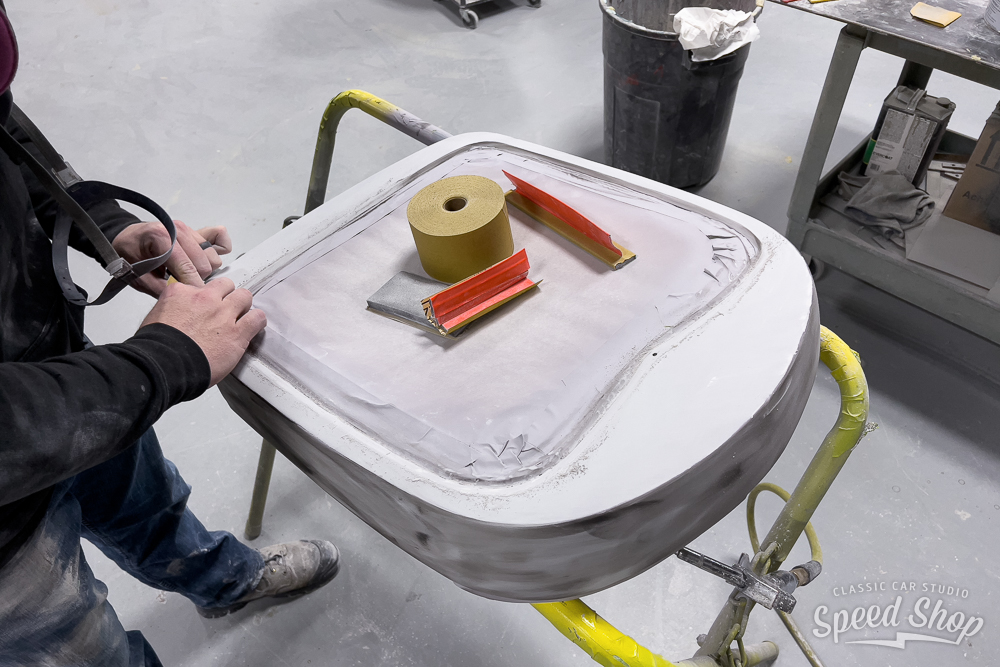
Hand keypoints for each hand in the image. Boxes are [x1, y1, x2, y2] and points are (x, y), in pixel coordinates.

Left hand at [112, 220, 232, 295]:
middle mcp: (179, 230)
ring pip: (213, 257)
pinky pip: (220, 239)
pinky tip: (203, 260)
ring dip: (204, 269)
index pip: (187, 268)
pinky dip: (218, 250)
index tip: (191, 300)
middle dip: (197, 279)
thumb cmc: (129, 254)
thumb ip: (159, 288)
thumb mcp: (136, 276)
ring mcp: (190, 229)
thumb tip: (182, 298)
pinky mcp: (197, 230)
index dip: (191, 287)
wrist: (126, 237)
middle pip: (205, 264)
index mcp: (162, 237)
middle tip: (182, 285)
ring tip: (186, 273)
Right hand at [140, 278, 266, 385]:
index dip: (204, 298)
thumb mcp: (155, 318)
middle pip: (226, 285)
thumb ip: (170, 309)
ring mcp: (223, 314)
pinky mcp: (237, 332)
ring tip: (241, 317)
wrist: (165, 365)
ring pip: (244, 296)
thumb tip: (176, 313)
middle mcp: (204, 299)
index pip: (200, 286)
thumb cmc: (156, 348)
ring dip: (244, 306)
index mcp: (180, 293)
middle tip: (225, 310)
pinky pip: (257, 318)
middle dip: (227, 296)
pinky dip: (258, 321)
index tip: (204, 307)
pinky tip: (254, 326)